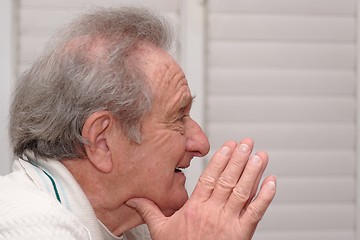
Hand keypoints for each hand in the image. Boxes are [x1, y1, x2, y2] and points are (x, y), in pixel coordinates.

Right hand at [126, 138, 275, 239]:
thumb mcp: (160, 231)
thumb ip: (149, 211)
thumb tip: (133, 198)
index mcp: (195, 208)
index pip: (209, 178)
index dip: (221, 160)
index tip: (229, 146)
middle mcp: (213, 212)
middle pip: (228, 180)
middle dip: (239, 159)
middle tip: (247, 143)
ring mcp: (228, 222)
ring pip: (242, 192)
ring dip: (253, 172)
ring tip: (260, 156)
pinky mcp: (241, 234)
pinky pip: (255, 212)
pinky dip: (265, 197)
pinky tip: (272, 183)